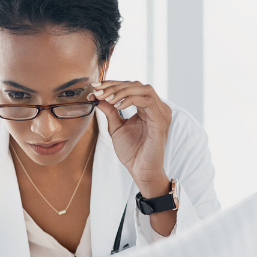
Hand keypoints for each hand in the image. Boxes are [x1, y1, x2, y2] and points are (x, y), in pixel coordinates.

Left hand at [91, 80, 171, 198]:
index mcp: (148, 108)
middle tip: (98, 91)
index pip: (132, 87)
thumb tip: (97, 97)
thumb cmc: (132, 152)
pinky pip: (147, 102)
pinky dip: (131, 100)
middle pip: (137, 85)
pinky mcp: (160, 122)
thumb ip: (110, 111)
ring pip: (143, 89)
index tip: (95, 87)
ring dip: (122, 91)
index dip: (113, 84)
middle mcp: (157, 108)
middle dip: (115, 86)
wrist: (140, 171)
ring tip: (107, 98)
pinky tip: (118, 106)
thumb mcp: (116, 128)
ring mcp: (161, 114)